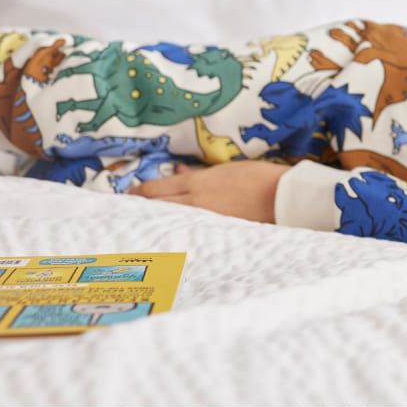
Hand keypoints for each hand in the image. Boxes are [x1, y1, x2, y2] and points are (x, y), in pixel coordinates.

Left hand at [130, 161, 289, 222]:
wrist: (281, 197)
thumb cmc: (258, 178)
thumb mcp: (226, 169)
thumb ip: (200, 173)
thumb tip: (179, 171)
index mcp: (197, 183)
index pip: (156, 189)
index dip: (139, 193)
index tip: (128, 196)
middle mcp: (195, 202)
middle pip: (157, 205)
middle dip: (140, 207)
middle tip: (125, 212)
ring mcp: (204, 219)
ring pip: (170, 220)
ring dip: (156, 220)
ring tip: (141, 226)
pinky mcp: (215, 232)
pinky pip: (188, 230)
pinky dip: (176, 230)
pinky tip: (169, 237)